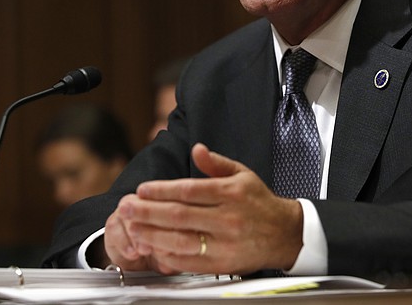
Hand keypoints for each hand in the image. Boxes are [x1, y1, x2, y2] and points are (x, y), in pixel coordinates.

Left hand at [104, 143, 303, 273]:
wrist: (286, 234)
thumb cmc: (260, 202)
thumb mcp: (243, 174)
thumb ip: (216, 163)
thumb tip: (196, 148)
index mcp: (231, 193)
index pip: (189, 190)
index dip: (162, 190)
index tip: (141, 189)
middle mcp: (228, 218)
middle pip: (180, 215)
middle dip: (148, 211)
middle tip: (126, 207)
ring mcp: (225, 243)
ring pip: (181, 240)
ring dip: (152, 234)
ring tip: (132, 227)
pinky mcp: (222, 263)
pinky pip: (189, 261)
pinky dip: (167, 255)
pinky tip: (152, 246)